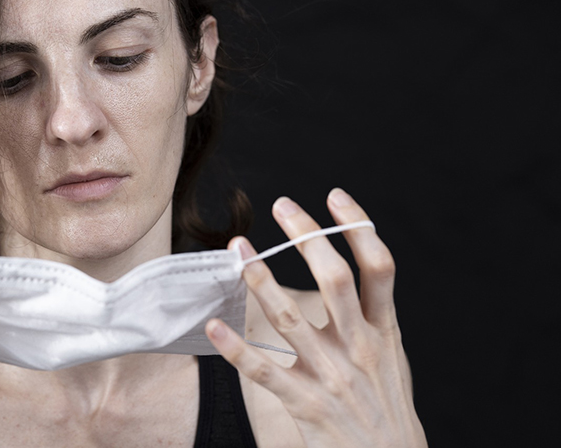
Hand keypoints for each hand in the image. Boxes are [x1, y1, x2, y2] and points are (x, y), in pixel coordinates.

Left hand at [206, 188, 426, 447]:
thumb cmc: (387, 410)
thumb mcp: (392, 360)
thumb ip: (372, 318)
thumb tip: (356, 273)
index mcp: (384, 332)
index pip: (379, 268)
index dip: (359, 228)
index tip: (335, 196)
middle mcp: (360, 348)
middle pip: (335, 280)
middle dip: (309, 237)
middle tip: (283, 205)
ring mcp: (332, 377)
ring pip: (290, 318)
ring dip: (260, 280)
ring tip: (238, 249)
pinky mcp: (307, 405)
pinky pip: (265, 371)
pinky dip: (237, 349)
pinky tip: (215, 327)